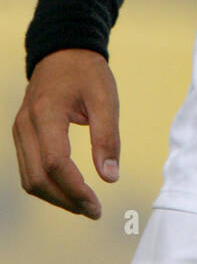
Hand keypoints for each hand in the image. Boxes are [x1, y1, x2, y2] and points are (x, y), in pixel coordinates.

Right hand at [12, 49, 119, 217]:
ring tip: (85, 205)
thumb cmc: (87, 72)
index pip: (54, 163)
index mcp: (46, 113)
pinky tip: (70, 190)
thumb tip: (110, 177)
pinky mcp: (21, 136)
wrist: (62, 52)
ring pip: (29, 179)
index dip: (74, 189)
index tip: (97, 206)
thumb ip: (107, 136)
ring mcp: (19, 131)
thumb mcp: (105, 97)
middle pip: (37, 178)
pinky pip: (29, 170)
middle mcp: (25, 125)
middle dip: (65, 200)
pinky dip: (48, 185)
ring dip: (56, 197)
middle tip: (94, 211)